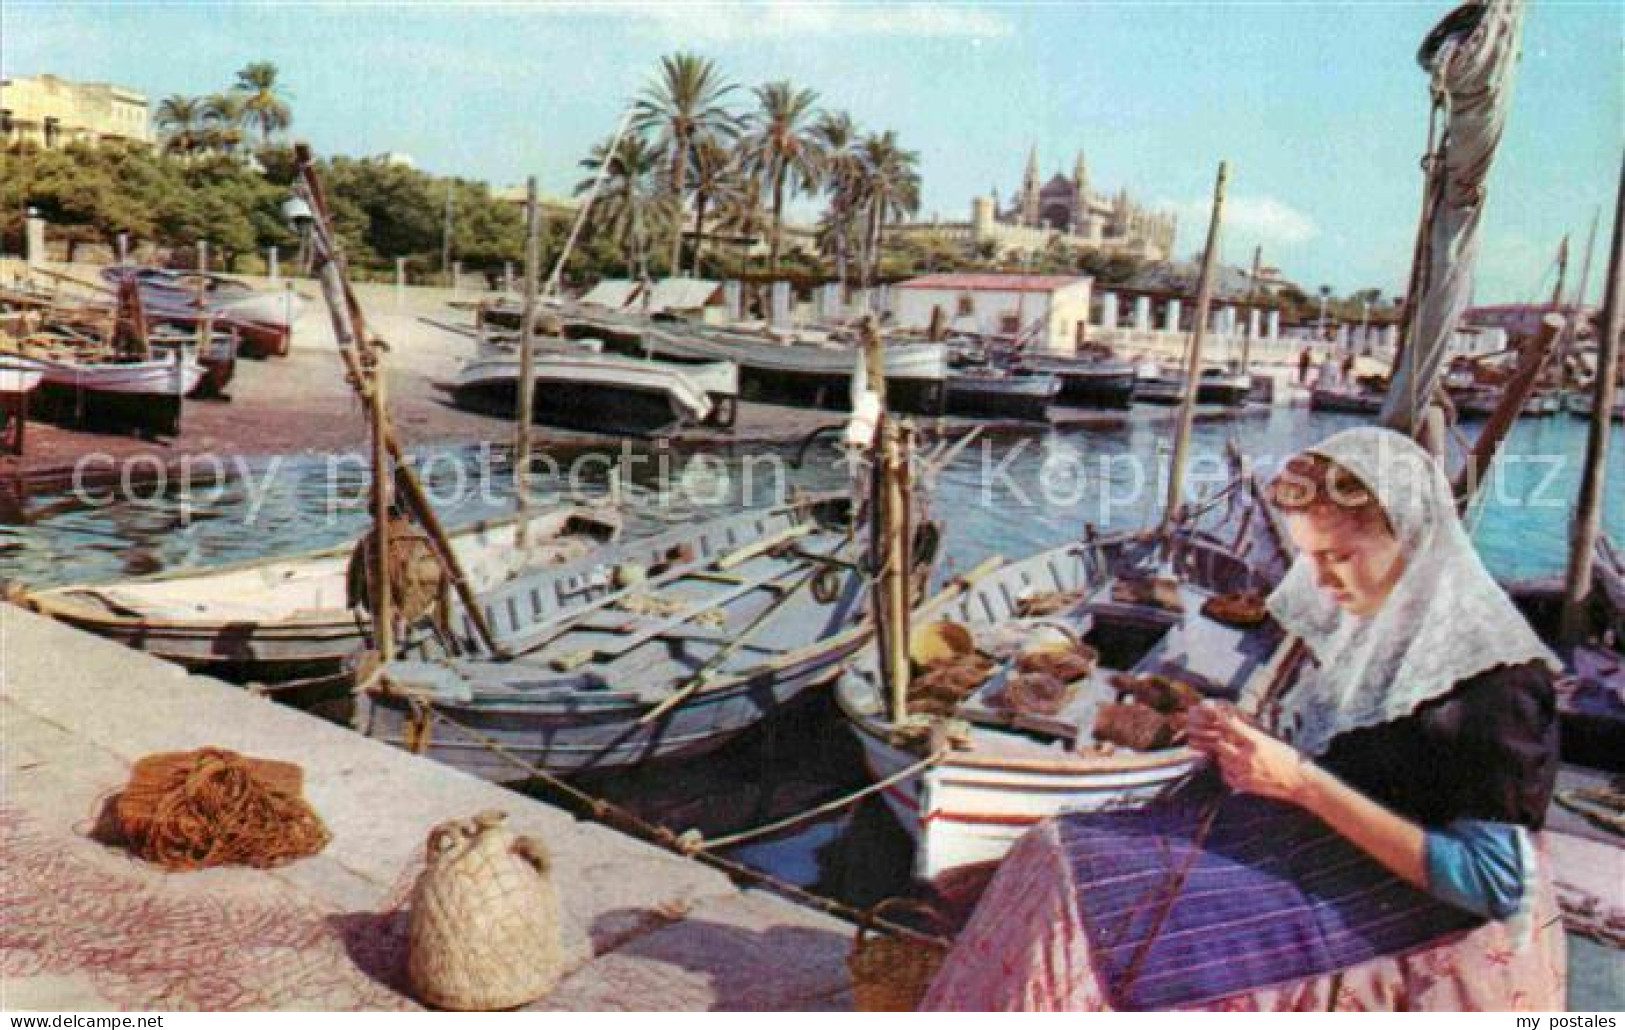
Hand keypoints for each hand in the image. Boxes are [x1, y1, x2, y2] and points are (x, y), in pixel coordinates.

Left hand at [1187, 701, 1311, 802]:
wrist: (1299, 780)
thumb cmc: (1288, 758)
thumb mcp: (1271, 740)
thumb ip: (1252, 734)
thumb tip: (1234, 724)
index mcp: (1257, 742)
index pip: (1233, 726)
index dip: (1224, 719)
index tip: (1218, 714)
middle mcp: (1248, 757)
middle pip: (1221, 744)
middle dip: (1224, 741)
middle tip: (1230, 741)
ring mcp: (1245, 772)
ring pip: (1222, 760)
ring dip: (1225, 756)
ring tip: (1236, 755)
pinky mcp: (1244, 785)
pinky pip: (1226, 775)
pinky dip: (1228, 771)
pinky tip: (1237, 768)